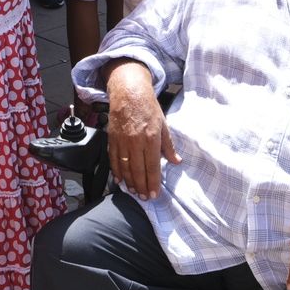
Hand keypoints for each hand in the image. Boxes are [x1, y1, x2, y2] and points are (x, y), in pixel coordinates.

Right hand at [106, 64, 179, 199]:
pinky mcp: (112, 138)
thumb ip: (169, 145)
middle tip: (144, 198)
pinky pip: (113, 159)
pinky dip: (116, 171)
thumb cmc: (148, 107)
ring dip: (129, 182)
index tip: (154, 194)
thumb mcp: (163, 124)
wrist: (128, 92)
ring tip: (134, 192)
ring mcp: (122, 141)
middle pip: (138, 170)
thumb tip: (176, 161)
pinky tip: (119, 180)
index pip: (152, 166)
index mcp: (151, 138)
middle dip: (141, 187)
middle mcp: (136, 141)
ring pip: (125, 167)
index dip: (153, 182)